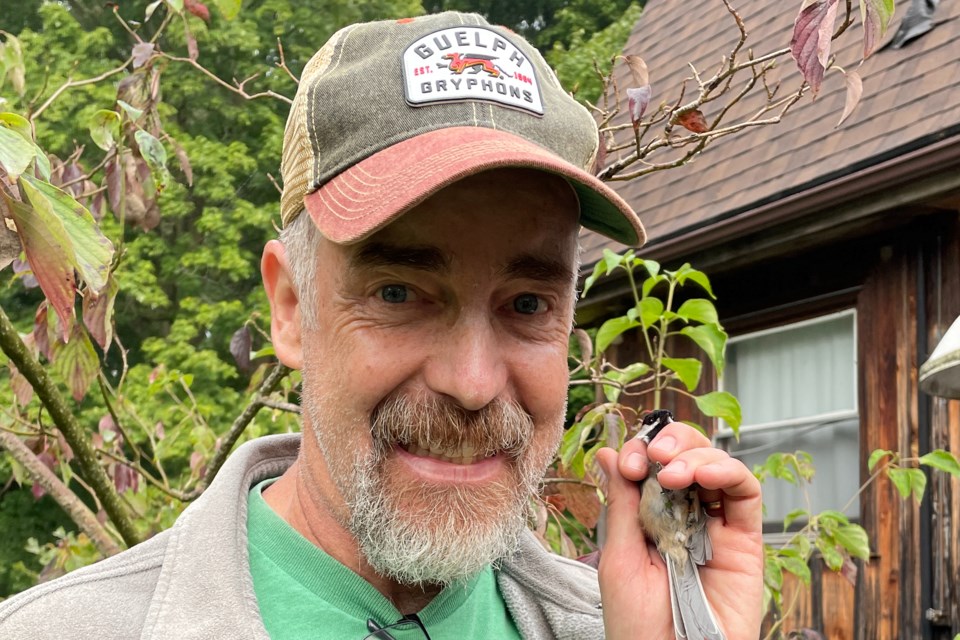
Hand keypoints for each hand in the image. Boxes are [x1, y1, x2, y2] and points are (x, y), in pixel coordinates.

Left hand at [595, 419, 763, 639]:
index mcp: (649, 517)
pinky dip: (728, 472)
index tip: (626, 463)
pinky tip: (705, 476)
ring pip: (717, 466)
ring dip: (696, 455)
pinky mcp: (746, 540)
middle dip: (671, 443)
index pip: (650, 465)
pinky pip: (746, 493)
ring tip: (673, 472)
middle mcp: (684, 516)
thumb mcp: (619, 556)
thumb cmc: (637, 623)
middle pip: (687, 456)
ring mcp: (716, 526)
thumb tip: (609, 453)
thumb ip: (621, 504)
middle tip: (654, 456)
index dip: (640, 452)